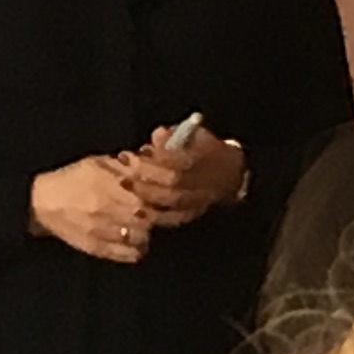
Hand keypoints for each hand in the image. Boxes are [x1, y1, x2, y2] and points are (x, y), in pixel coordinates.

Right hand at [33, 154, 157, 265]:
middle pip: (152, 216)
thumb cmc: (72, 180)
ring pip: (144, 236)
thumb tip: (153, 160)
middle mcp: (109, 206)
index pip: (154, 192)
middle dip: (158, 213)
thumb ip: (128, 164)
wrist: (42, 202)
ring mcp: (104, 230)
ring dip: (148, 231)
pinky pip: (130, 254)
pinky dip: (137, 249)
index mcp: (112, 182)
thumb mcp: (100, 163)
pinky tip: (134, 240)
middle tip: (158, 211)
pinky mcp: (98, 248)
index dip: (166, 194)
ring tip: (143, 225)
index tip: (168, 194)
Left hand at [129, 125, 245, 225]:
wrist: (229, 173)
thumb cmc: (204, 149)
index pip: (181, 160)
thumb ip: (174, 135)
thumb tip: (158, 136)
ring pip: (172, 201)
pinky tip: (137, 210)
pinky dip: (154, 216)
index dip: (159, 157)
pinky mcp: (193, 214)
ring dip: (146, 194)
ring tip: (125, 183)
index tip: (140, 151)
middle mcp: (204, 181)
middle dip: (147, 175)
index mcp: (206, 157)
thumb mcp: (194, 135)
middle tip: (124, 167)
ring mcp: (200, 200)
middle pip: (174, 182)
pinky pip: (174, 219)